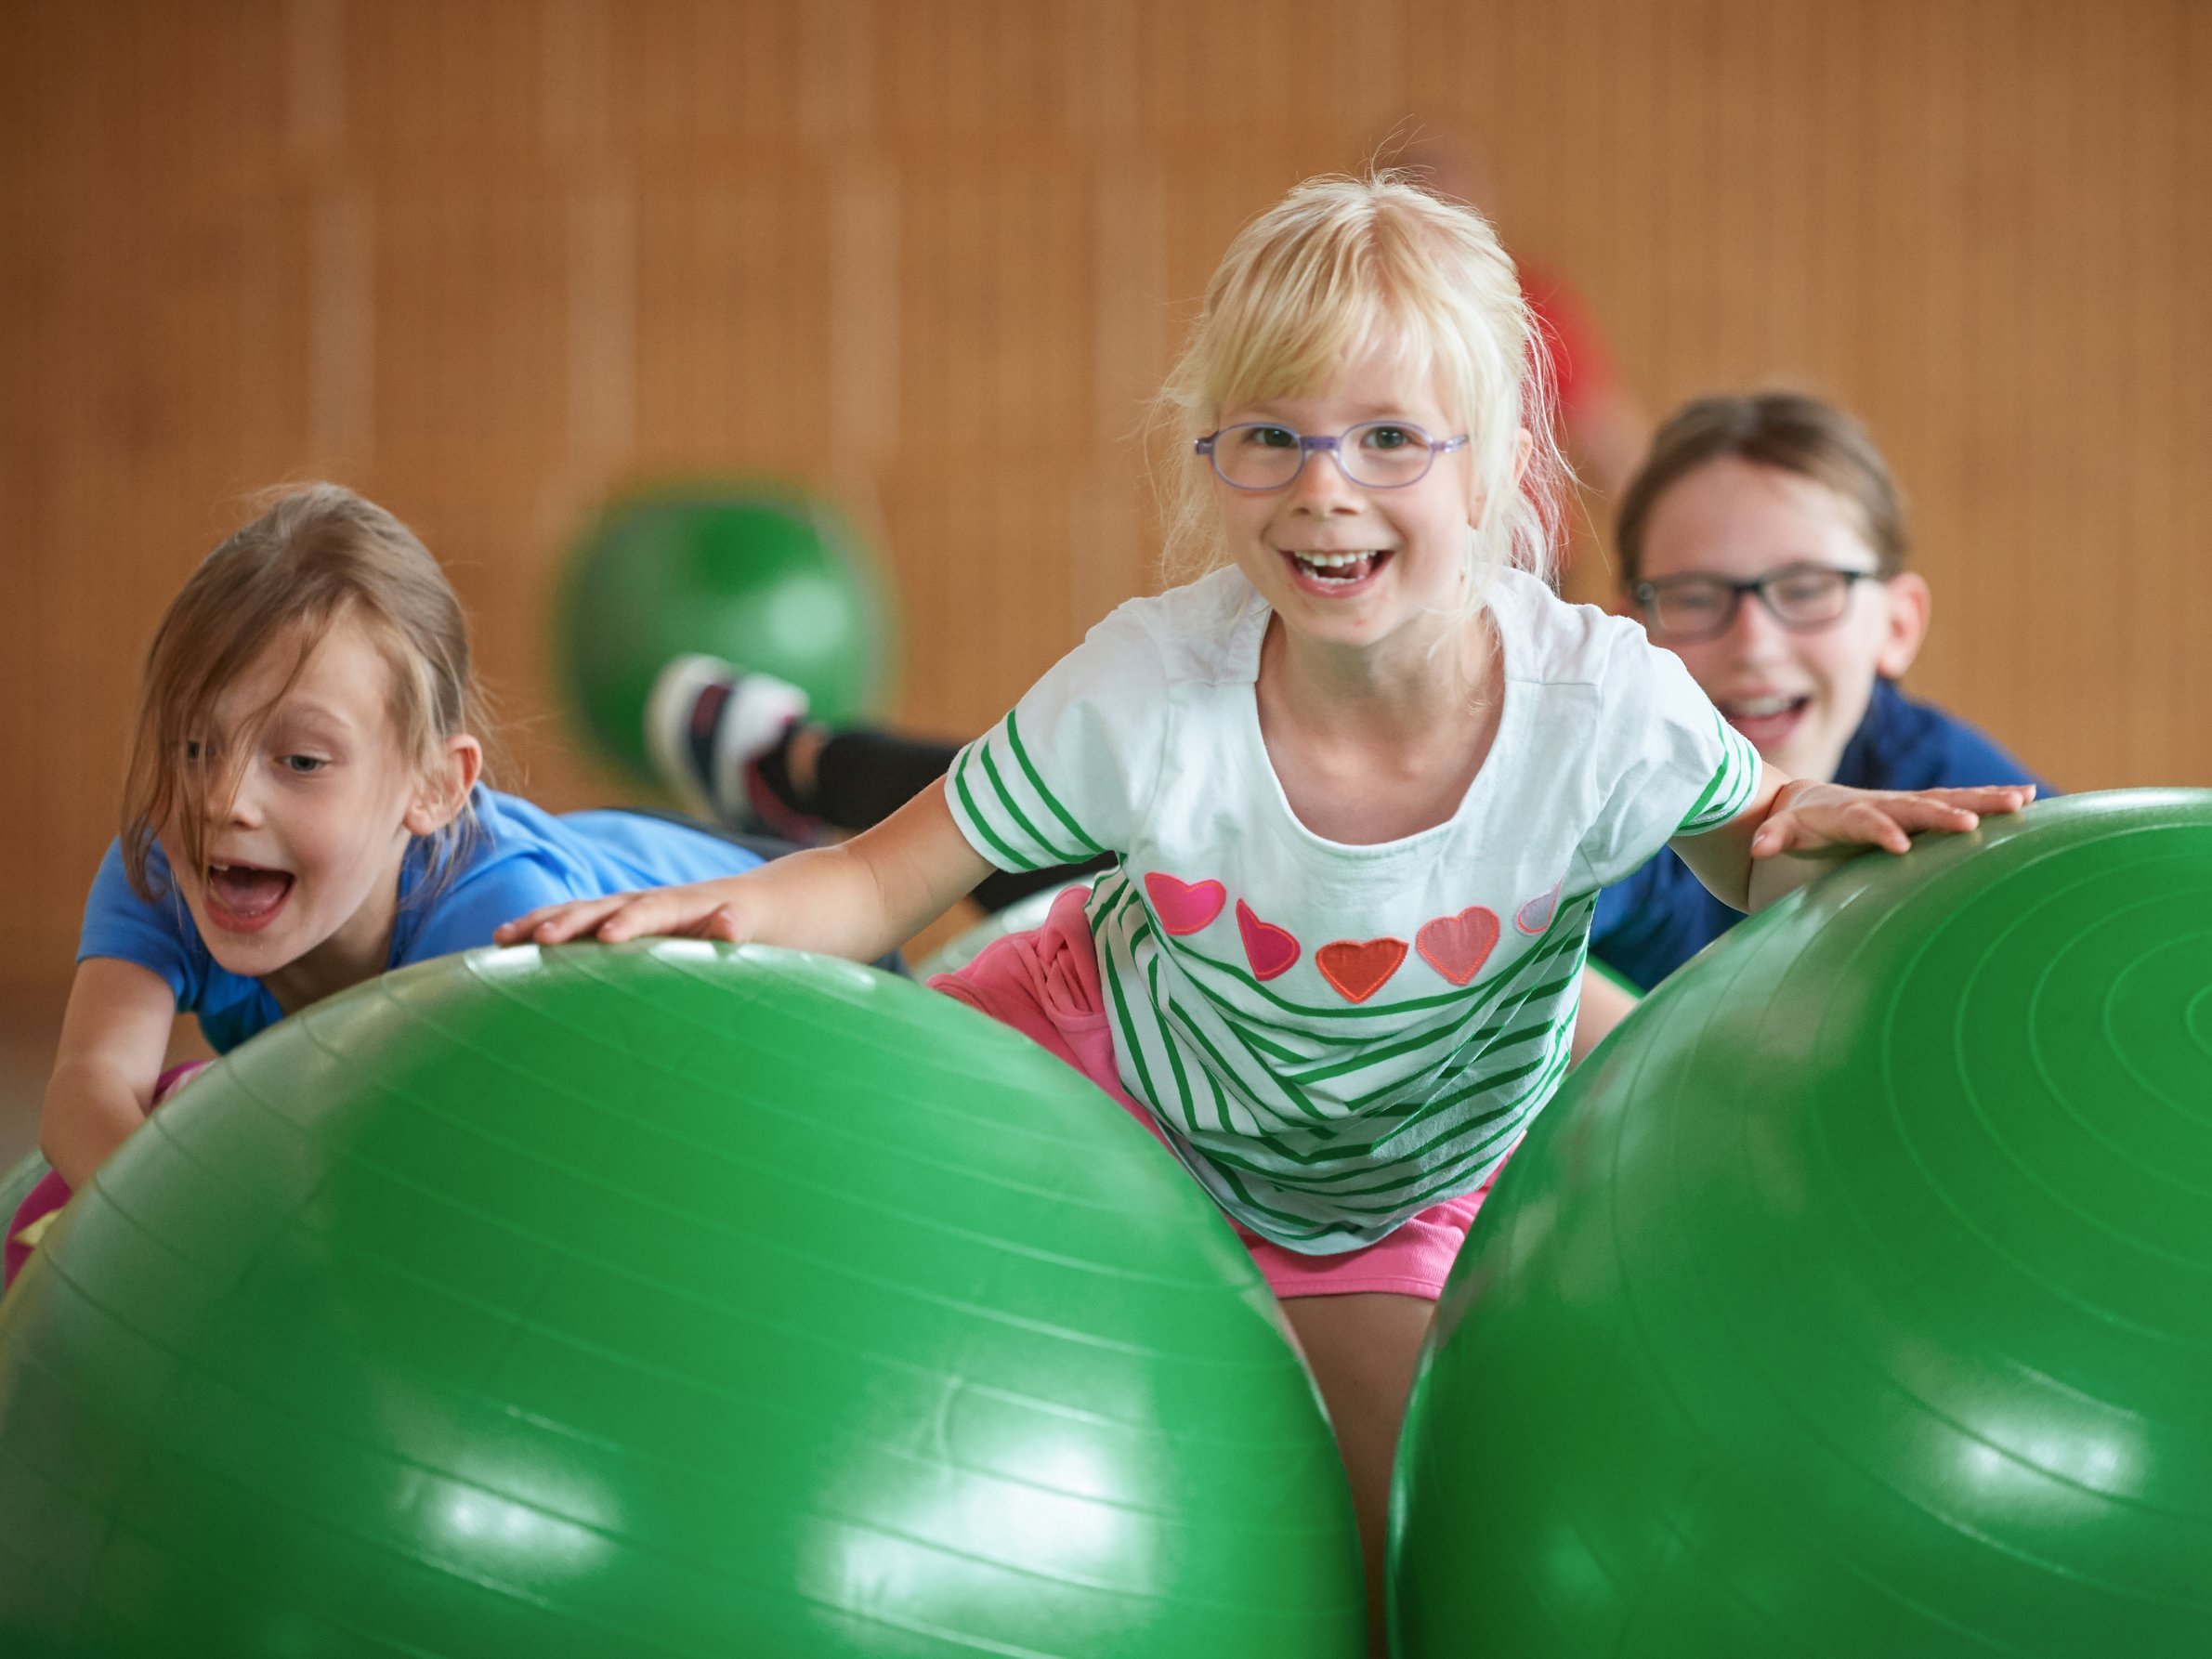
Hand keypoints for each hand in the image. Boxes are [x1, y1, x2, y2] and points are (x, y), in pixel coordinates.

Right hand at [492, 879, 755, 946]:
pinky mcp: (611, 921)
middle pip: (601, 908)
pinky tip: (504, 946)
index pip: (651, 911)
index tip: (608, 938)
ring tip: (502, 939)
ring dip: (540, 923)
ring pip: (577, 913)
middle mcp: (644, 901)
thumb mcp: (751, 927)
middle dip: (568, 922)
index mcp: (679, 905)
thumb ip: (737, 926)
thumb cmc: (748, 925)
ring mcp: (624, 910)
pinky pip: (572, 924)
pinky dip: (539, 930)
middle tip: (536, 939)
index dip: (630, 923)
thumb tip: (730, 922)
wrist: (745, 904)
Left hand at [1749, 780, 2035, 859]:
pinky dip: (1991, 799)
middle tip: (1971, 824)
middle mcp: (1884, 803)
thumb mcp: (1781, 832)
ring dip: (1982, 801)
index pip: (1865, 820)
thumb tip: (1756, 847)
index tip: (1898, 845)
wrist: (1806, 802)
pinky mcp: (1924, 808)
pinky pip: (1961, 802)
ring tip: (2021, 802)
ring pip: (1948, 799)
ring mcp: (1907, 803)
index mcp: (1848, 813)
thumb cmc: (1795, 825)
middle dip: (1942, 814)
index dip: (1880, 830)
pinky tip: (2030, 800)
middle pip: (1916, 806)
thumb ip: (1771, 837)